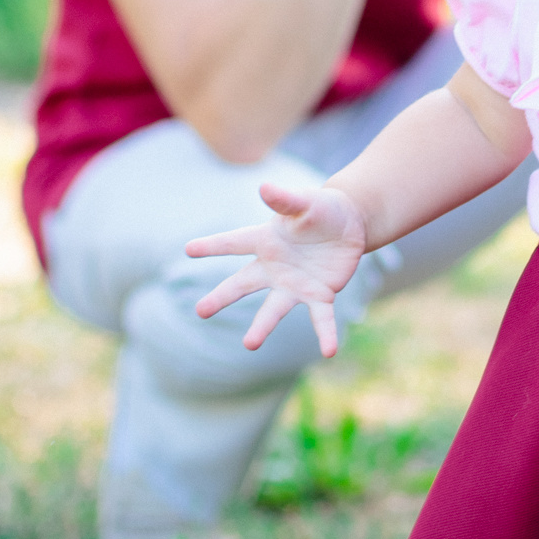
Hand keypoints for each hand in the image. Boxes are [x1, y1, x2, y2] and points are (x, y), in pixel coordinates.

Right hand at [185, 182, 367, 356]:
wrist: (349, 225)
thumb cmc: (320, 209)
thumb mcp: (305, 202)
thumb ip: (285, 199)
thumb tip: (264, 187)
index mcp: (266, 240)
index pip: (234, 242)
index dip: (213, 245)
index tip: (188, 249)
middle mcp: (274, 267)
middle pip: (243, 284)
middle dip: (222, 297)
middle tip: (200, 311)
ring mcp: (294, 284)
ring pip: (274, 309)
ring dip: (262, 327)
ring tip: (249, 345)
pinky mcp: (319, 295)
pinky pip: (321, 318)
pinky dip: (326, 334)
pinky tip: (329, 351)